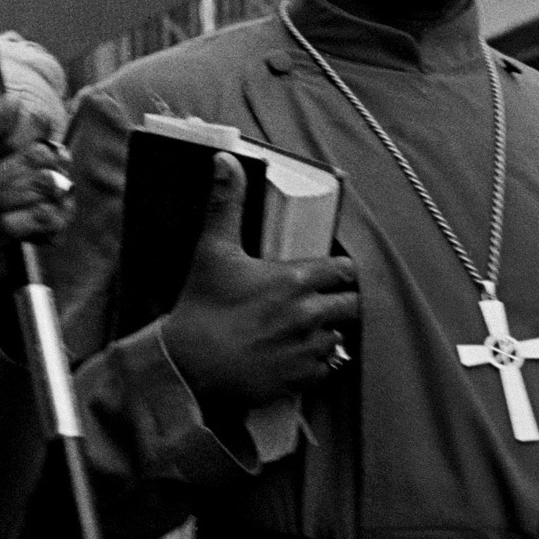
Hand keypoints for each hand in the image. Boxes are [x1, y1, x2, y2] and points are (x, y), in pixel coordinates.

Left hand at [0, 96, 73, 285]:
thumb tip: (14, 99)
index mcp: (22, 144)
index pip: (37, 123)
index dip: (8, 142)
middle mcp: (45, 166)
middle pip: (41, 154)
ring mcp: (55, 197)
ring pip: (45, 184)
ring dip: (2, 203)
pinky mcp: (56, 228)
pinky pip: (45, 215)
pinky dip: (11, 225)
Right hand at [156, 152, 361, 410]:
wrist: (186, 364)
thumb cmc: (200, 306)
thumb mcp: (212, 250)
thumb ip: (225, 203)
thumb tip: (226, 160)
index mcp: (294, 280)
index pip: (344, 271)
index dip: (340, 272)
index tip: (330, 274)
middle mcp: (309, 315)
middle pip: (352, 306)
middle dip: (340, 303)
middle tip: (321, 302)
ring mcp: (306, 349)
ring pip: (338, 337)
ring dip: (327, 332)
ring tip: (304, 330)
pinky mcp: (299, 379)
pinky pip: (326, 369)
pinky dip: (316, 363)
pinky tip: (295, 355)